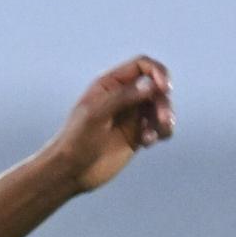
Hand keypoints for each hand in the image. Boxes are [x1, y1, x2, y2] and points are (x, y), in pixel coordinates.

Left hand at [48, 55, 173, 193]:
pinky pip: (159, 127)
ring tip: (160, 134)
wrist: (70, 171)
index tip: (163, 88)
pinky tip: (148, 142)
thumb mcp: (96, 114)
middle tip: (161, 120)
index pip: (142, 65)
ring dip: (166, 118)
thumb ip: (123, 97)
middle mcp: (123, 96)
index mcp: (110, 84)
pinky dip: (161, 132)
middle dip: (163, 101)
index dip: (157, 72)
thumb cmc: (76, 140)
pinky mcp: (137, 135)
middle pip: (156, 87)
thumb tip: (152, 85)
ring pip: (161, 107)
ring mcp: (131, 116)